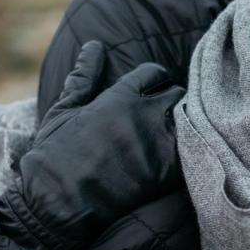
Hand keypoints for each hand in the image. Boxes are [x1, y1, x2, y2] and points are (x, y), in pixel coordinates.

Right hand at [3, 41, 185, 249]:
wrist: (59, 204)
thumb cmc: (54, 156)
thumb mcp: (64, 110)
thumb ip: (84, 77)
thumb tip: (94, 46)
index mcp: (120, 97)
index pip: (154, 73)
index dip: (154, 81)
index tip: (152, 92)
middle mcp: (145, 114)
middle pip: (177, 93)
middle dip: (172, 101)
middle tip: (164, 115)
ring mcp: (159, 141)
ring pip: (190, 118)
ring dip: (185, 124)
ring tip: (177, 134)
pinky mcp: (169, 169)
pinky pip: (194, 149)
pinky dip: (191, 150)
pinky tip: (183, 156)